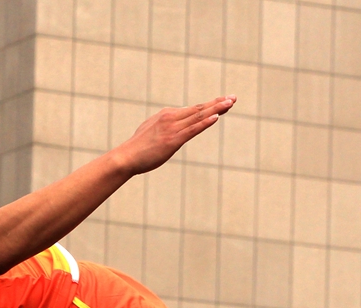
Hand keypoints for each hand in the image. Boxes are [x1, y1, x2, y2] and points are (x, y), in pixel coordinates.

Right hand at [111, 97, 235, 174]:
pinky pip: (192, 130)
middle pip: (199, 109)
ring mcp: (172, 128)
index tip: (225, 102)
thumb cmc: (138, 149)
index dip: (211, 105)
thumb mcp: (153, 133)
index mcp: (167, 115)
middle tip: (234, 97)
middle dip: (218, 103)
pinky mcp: (172, 140)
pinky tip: (216, 118)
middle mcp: (171, 118)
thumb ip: (165, 128)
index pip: (194, 109)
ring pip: (198, 116)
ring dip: (216, 109)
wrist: (126, 157)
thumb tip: (172, 128)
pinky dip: (204, 123)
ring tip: (230, 103)